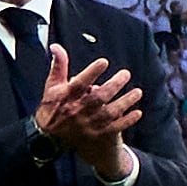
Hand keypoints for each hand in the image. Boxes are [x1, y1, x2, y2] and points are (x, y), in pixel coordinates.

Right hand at [34, 49, 140, 173]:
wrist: (48, 139)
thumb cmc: (52, 108)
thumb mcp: (52, 86)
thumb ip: (58, 66)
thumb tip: (56, 46)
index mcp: (66, 98)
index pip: (79, 84)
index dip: (91, 73)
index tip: (104, 62)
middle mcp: (78, 111)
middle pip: (98, 98)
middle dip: (114, 85)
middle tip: (126, 74)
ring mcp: (88, 124)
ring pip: (109, 113)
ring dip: (125, 102)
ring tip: (138, 92)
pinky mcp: (96, 134)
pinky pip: (114, 128)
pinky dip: (127, 121)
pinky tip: (138, 112)